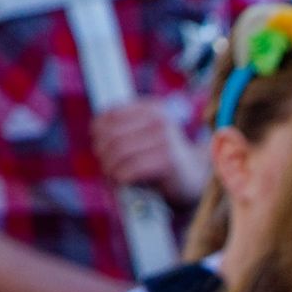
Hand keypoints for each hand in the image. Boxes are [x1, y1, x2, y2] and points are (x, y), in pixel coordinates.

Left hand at [91, 101, 205, 205]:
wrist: (196, 179)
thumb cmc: (164, 160)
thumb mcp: (145, 137)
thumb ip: (123, 129)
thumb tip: (95, 136)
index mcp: (152, 108)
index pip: (109, 115)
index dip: (98, 134)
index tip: (101, 148)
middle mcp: (159, 119)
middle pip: (111, 134)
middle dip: (103, 154)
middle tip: (106, 166)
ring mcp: (165, 139)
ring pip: (118, 152)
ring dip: (110, 168)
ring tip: (113, 176)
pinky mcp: (168, 161)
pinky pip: (131, 168)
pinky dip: (122, 178)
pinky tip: (124, 182)